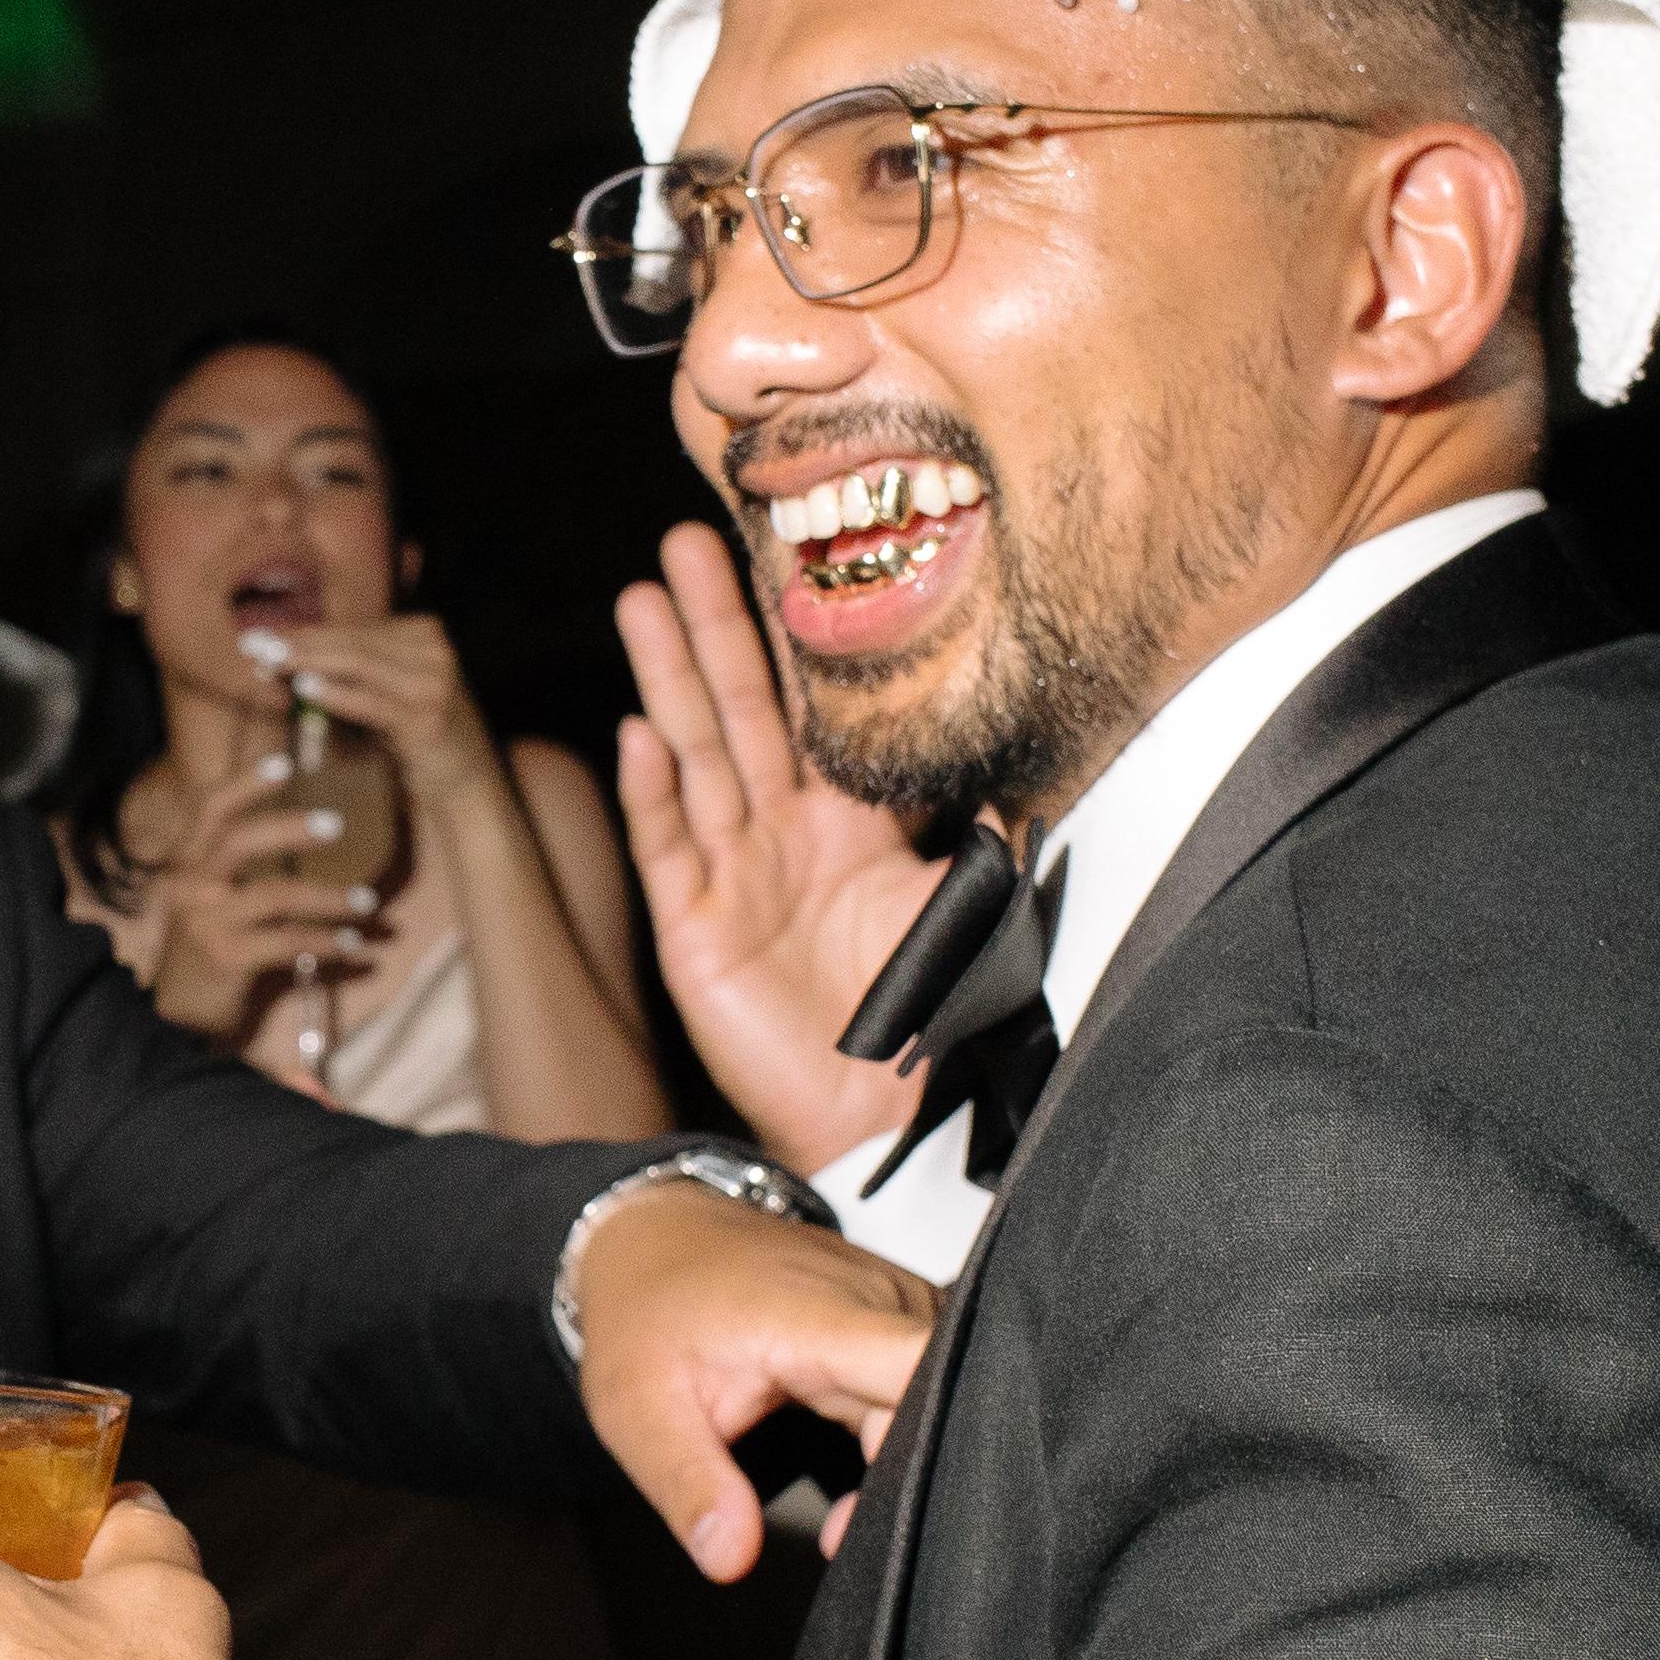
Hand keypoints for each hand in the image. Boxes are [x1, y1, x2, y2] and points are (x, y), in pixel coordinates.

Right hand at [130, 753, 382, 1042]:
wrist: (179, 1011)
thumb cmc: (207, 943)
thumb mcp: (208, 895)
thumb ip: (235, 863)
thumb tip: (302, 824)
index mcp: (186, 861)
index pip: (209, 809)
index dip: (244, 783)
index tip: (284, 762)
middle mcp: (189, 885)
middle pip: (238, 841)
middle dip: (289, 828)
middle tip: (336, 824)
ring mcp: (206, 922)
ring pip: (274, 895)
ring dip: (328, 898)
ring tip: (366, 902)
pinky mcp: (227, 957)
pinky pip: (288, 942)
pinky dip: (326, 942)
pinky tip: (353, 946)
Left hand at [245, 612, 493, 801]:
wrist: (464, 778)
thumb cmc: (415, 731)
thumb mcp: (387, 688)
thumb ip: (349, 667)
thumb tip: (284, 654)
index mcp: (424, 631)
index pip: (353, 628)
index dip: (305, 633)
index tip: (261, 638)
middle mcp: (434, 649)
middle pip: (352, 641)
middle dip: (299, 643)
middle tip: (253, 645)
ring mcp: (435, 681)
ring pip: (359, 663)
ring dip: (309, 662)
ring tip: (268, 663)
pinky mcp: (428, 717)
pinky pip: (373, 701)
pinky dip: (336, 693)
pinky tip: (303, 688)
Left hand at [570, 1182, 940, 1578]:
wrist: (654, 1237)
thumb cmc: (648, 1312)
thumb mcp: (639, 1409)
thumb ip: (690, 1485)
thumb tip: (730, 1556)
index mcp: (819, 1315)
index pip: (924, 1366)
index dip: (934, 1443)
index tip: (892, 1508)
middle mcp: (877, 1299)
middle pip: (947, 1396)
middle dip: (912, 1478)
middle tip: (843, 1532)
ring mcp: (896, 1302)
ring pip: (946, 1394)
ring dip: (907, 1462)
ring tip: (843, 1512)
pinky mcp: (901, 1315)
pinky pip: (930, 1382)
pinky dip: (904, 1438)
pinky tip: (860, 1475)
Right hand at [616, 523, 950, 1170]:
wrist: (895, 1120)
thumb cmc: (934, 1018)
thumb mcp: (970, 903)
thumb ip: (982, 825)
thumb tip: (1019, 748)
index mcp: (849, 823)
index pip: (812, 708)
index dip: (792, 634)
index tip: (778, 555)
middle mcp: (783, 835)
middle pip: (741, 709)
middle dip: (712, 623)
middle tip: (687, 540)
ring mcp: (732, 877)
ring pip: (696, 754)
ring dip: (670, 677)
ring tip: (642, 600)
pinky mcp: (694, 931)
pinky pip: (670, 847)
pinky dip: (654, 792)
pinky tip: (640, 734)